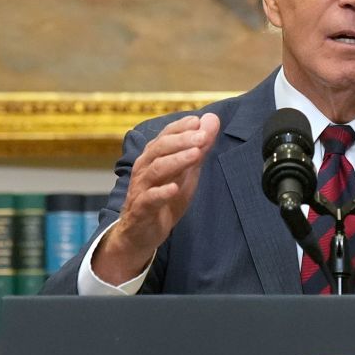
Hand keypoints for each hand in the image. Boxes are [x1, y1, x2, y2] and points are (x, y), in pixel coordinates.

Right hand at [92, 113, 220, 283]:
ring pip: (156, 170)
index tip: (198, 121)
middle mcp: (144, 168)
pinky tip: (174, 188)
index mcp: (153, 157)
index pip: (165, 136)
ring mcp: (141, 188)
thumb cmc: (164, 199)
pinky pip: (149, 198)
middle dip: (182, 140)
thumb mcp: (186, 174)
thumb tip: (213, 120)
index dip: (180, 127)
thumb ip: (199, 149)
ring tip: (195, 154)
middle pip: (160, 149)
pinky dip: (162, 192)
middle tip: (202, 136)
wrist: (141, 234)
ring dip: (176, 160)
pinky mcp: (141, 209)